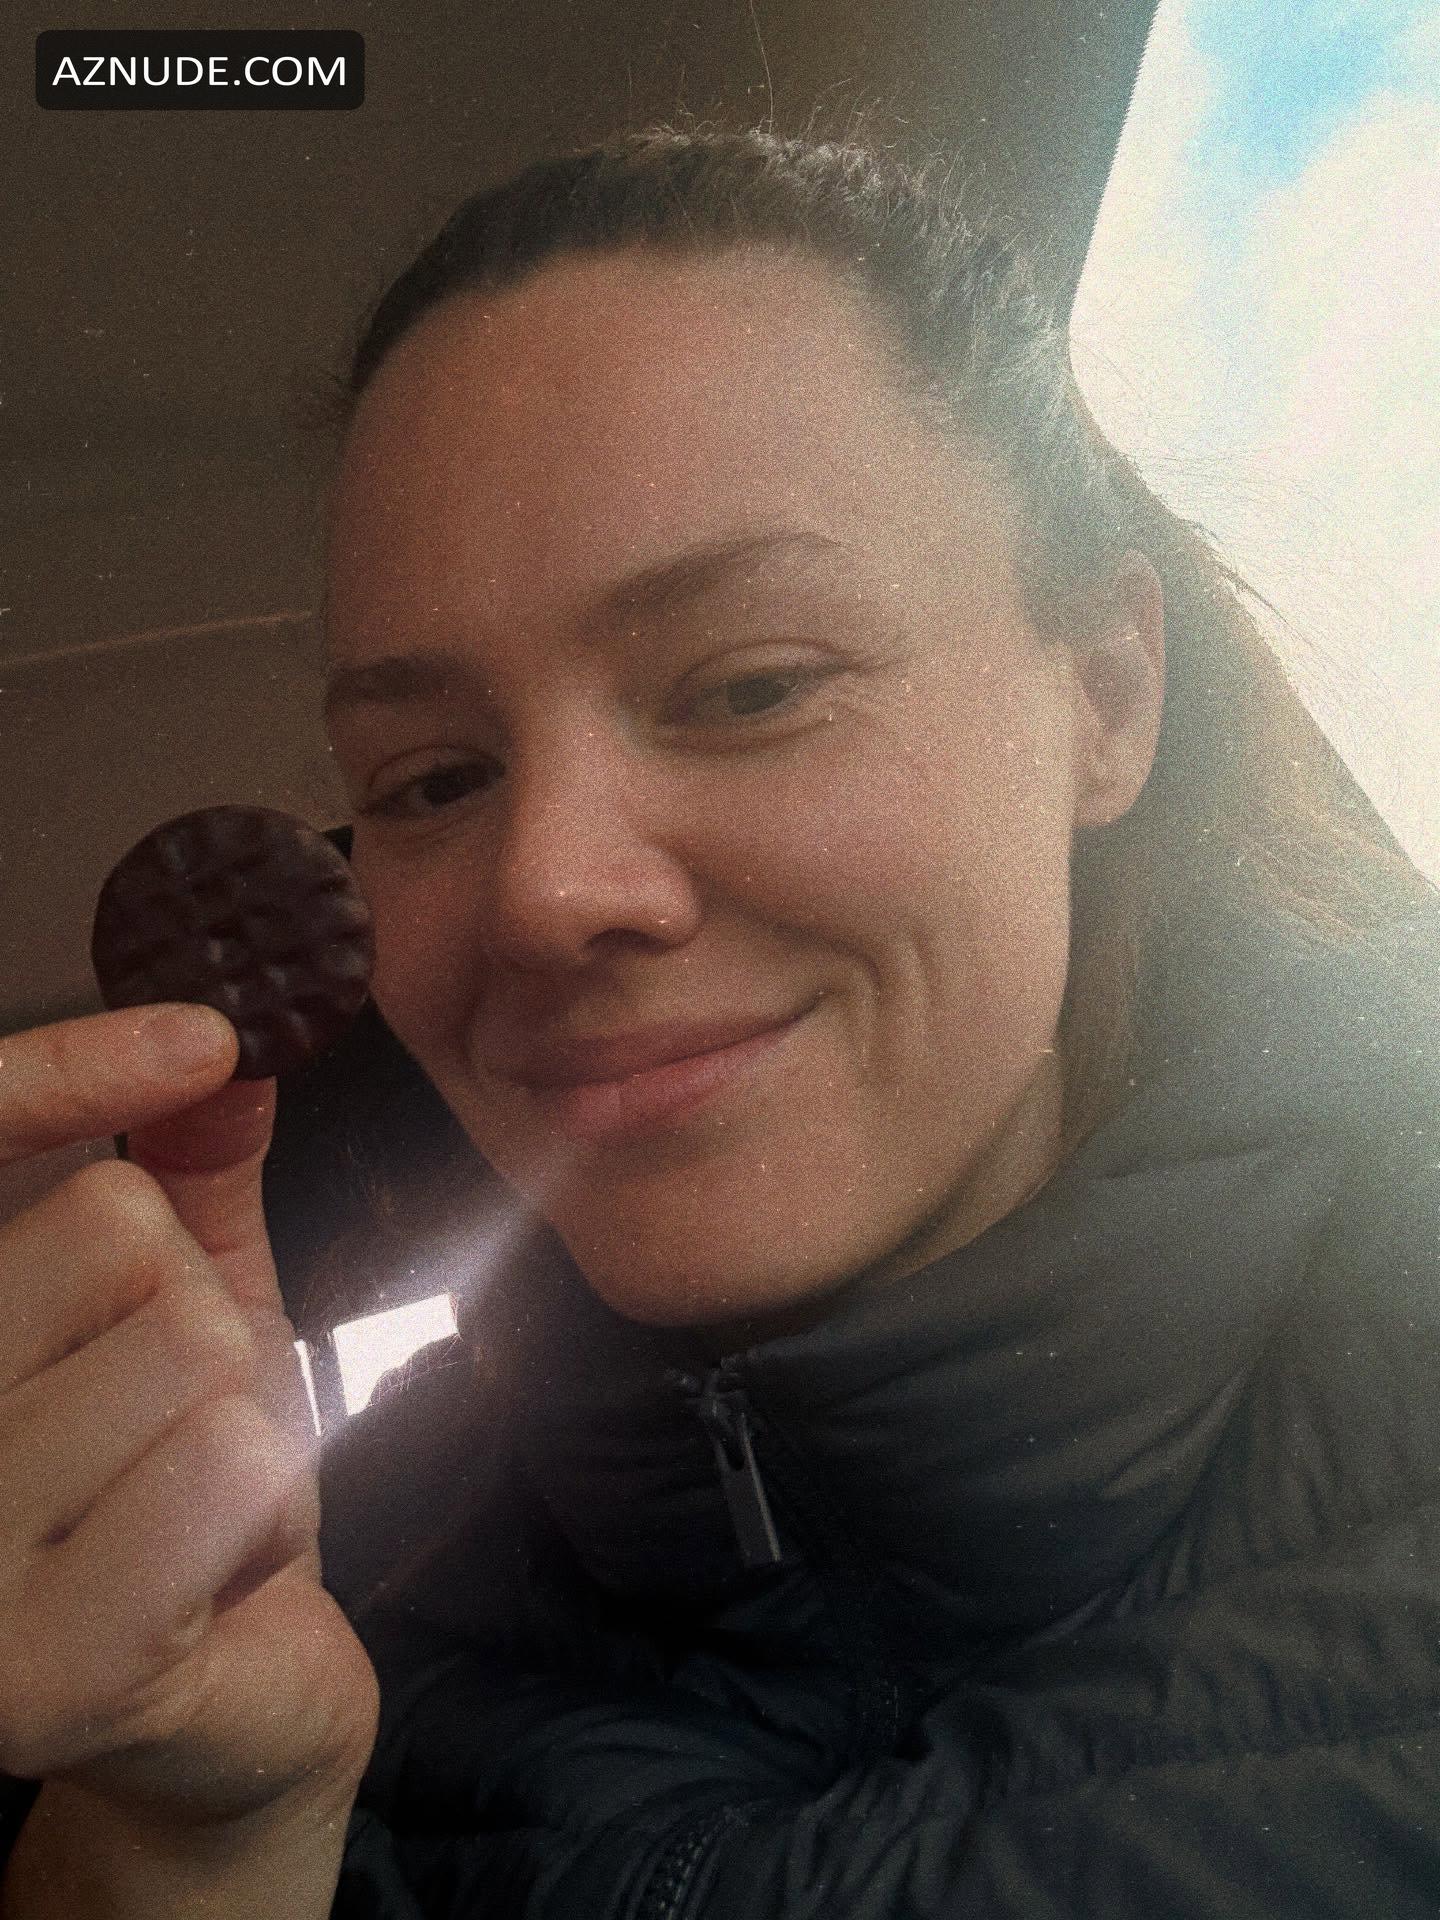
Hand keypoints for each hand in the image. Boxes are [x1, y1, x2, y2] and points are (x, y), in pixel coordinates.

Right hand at [0, 1005, 378, 1830]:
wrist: (230, 1713)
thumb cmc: (196, 1495)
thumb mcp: (194, 1313)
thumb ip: (192, 1184)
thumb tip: (227, 1050)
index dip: (66, 1072)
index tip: (204, 1034)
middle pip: (110, 1229)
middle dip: (197, 1316)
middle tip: (165, 1429)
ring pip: (191, 1341)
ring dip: (247, 1421)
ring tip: (193, 1509)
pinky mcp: (39, 1669)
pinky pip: (230, 1461)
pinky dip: (267, 1505)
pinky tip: (219, 1576)